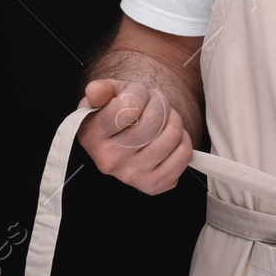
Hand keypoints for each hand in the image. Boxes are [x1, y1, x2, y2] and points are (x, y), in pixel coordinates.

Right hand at [76, 79, 191, 194]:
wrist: (128, 137)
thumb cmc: (117, 111)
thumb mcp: (106, 96)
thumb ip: (101, 89)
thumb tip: (95, 89)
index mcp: (92, 135)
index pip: (128, 107)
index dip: (138, 91)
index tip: (136, 93)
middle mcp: (109, 160)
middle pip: (154, 120)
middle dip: (160, 102)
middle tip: (154, 102)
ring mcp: (131, 175)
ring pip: (172, 135)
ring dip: (173, 118)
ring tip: (163, 117)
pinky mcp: (153, 185)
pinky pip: (183, 153)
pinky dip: (183, 139)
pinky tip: (168, 136)